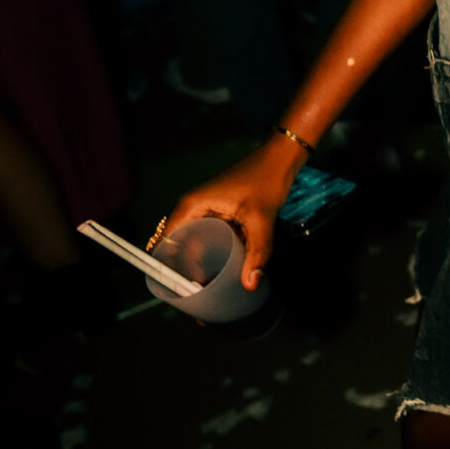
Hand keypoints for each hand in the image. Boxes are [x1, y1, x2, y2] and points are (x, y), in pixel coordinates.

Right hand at [164, 137, 302, 289]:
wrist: (281, 157)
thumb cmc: (267, 179)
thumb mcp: (261, 219)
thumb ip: (257, 253)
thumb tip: (250, 284)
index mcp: (192, 205)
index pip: (168, 240)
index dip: (172, 265)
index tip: (182, 288)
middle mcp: (193, 206)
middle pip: (180, 243)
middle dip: (189, 267)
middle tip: (201, 291)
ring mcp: (205, 208)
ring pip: (196, 240)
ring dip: (202, 260)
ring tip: (211, 284)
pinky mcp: (219, 210)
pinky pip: (210, 235)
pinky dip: (216, 249)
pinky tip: (226, 267)